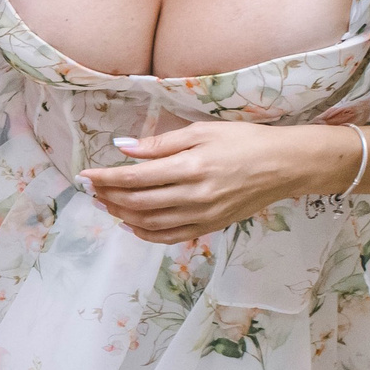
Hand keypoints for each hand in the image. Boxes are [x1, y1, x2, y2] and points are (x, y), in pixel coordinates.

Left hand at [79, 120, 360, 244]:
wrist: (285, 166)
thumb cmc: (244, 141)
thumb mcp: (202, 131)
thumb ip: (160, 144)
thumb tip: (123, 148)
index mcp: (190, 167)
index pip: (134, 178)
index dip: (105, 179)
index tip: (84, 176)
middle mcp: (193, 196)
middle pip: (137, 202)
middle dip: (108, 197)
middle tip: (91, 190)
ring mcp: (202, 215)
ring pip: (149, 222)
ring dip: (121, 215)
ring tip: (104, 204)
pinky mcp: (210, 227)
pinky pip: (169, 237)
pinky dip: (145, 233)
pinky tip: (130, 224)